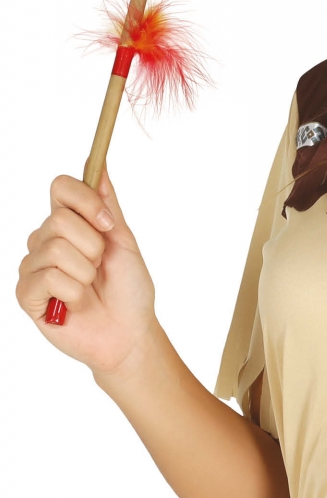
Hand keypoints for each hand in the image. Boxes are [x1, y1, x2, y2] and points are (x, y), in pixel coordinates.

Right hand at [16, 168, 158, 375]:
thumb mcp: (123, 241)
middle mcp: (46, 240)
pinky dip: (73, 291)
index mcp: (70, 224)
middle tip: (100, 267)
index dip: (85, 200)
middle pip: (59, 219)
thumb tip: (100, 165)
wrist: (129, 331)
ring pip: (55, 248)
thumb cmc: (129, 289)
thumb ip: (107, 205)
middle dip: (93, 246)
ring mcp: (33, 266)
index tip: (107, 224)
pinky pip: (48, 277)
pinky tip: (76, 303)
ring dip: (86, 271)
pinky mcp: (26, 293)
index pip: (61, 187)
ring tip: (89, 287)